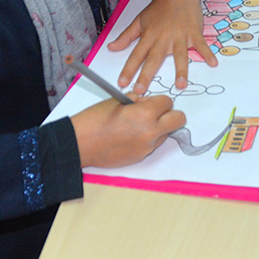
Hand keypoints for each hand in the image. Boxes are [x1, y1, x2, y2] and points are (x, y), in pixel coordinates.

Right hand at [70, 93, 186, 168]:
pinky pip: (152, 145)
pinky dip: (146, 139)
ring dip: (158, 128)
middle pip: (179, 120)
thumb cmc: (95, 119)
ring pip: (166, 134)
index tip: (150, 102)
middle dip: (170, 114)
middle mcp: (151, 131)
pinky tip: (129, 137)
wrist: (79, 143)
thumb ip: (139, 100)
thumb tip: (149, 102)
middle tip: (156, 113)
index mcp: (146, 113)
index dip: (159, 101)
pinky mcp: (141, 157)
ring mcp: (147, 147)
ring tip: (136, 126)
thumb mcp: (118, 100)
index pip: (169, 102)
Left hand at [107, 0, 214, 90]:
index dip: (128, 69)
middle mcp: (163, 38)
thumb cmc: (158, 7)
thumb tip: (110, 47)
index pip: (136, 55)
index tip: (122, 83)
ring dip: (181, 70)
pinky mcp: (194, 32)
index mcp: (149, 36)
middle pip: (154, 59)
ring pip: (180, 55)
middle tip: (141, 91)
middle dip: (146, 75)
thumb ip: (126, 37)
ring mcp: (180, 35)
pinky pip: (201, 45)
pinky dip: (208, 54)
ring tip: (180, 85)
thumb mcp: (139, 20)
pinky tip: (213, 64)